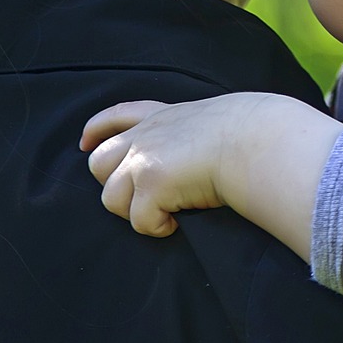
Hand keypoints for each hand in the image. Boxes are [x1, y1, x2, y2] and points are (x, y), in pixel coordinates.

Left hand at [82, 97, 244, 236]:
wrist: (258, 141)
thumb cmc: (251, 134)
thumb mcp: (215, 120)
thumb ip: (194, 132)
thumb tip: (198, 157)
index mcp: (164, 116)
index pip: (119, 115)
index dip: (97, 129)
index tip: (84, 143)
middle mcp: (146, 135)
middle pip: (99, 162)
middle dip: (112, 183)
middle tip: (143, 197)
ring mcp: (144, 158)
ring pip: (111, 197)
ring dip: (134, 211)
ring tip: (165, 213)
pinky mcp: (150, 184)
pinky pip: (139, 220)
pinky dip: (156, 227)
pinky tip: (177, 223)